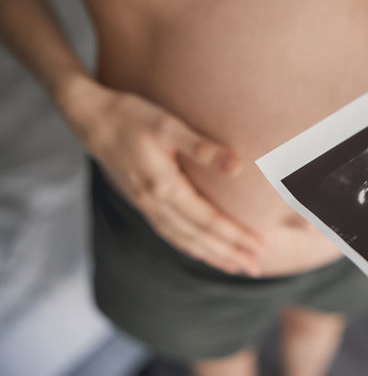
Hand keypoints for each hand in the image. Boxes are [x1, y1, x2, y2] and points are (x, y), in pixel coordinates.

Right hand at [61, 78, 265, 274]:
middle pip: (199, 237)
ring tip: (236, 267)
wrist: (91, 118)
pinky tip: (201, 252)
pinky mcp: (142, 201)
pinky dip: (189, 246)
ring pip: (184, 240)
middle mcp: (155, 203)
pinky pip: (169, 233)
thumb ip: (202, 148)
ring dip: (211, 255)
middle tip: (256, 269)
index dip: (236, 236)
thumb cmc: (132, 116)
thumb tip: (237, 167)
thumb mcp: (168, 126)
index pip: (209, 221)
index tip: (260, 248)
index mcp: (165, 187)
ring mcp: (146, 205)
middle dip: (229, 254)